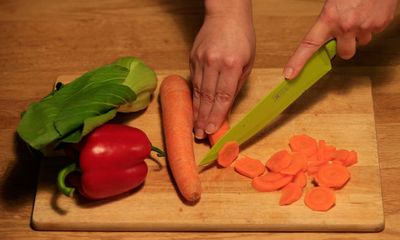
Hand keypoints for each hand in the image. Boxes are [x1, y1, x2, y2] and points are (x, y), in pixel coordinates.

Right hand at [190, 0, 254, 138]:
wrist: (225, 13)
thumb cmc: (242, 36)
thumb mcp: (249, 60)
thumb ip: (238, 83)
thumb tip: (227, 104)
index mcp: (232, 64)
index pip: (223, 96)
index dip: (216, 115)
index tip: (212, 129)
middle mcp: (214, 63)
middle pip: (208, 97)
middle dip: (203, 118)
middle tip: (199, 134)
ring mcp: (201, 60)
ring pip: (198, 91)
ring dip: (197, 111)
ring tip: (195, 126)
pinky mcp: (193, 58)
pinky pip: (194, 81)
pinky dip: (195, 96)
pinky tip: (194, 108)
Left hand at [284, 0, 397, 79]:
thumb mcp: (333, 2)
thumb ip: (328, 20)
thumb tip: (325, 34)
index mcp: (329, 19)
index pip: (309, 45)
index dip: (298, 61)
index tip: (290, 74)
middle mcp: (346, 26)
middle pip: (345, 54)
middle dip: (345, 46)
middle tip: (346, 32)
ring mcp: (366, 27)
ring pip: (361, 42)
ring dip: (359, 34)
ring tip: (360, 15)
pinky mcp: (382, 25)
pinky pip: (374, 32)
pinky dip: (372, 25)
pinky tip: (370, 12)